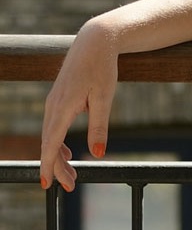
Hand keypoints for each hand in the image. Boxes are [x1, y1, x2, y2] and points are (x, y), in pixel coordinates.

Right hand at [40, 21, 119, 191]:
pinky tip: (68, 152)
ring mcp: (53, 102)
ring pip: (51, 136)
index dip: (49, 165)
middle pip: (49, 143)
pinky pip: (54, 126)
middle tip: (69, 186)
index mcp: (63, 107)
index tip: (47, 183)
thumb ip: (99, 127)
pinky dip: (59, 142)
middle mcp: (53, 106)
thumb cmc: (102, 68)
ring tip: (71, 175)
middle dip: (57, 167)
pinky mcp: (58, 99)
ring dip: (59, 156)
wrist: (95, 42)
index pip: (51, 143)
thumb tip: (97, 154)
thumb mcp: (105, 98)